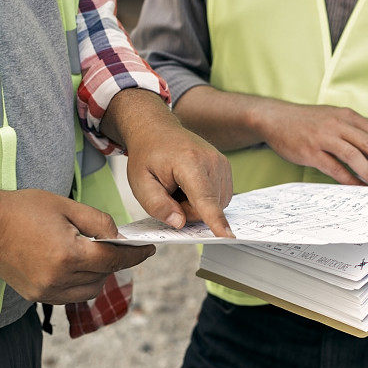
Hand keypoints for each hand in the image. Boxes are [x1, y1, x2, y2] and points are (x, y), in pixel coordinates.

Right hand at [0, 189, 155, 304]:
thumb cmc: (23, 209)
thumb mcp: (67, 205)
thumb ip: (98, 222)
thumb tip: (118, 237)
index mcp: (68, 254)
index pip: (114, 260)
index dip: (135, 255)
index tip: (149, 250)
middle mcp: (58, 278)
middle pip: (103, 276)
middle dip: (114, 261)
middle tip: (116, 245)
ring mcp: (45, 291)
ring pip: (89, 291)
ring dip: (98, 275)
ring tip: (92, 254)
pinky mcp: (36, 296)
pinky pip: (70, 295)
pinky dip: (80, 283)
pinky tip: (74, 265)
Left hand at [102, 89, 233, 236]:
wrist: (157, 131)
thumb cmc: (147, 156)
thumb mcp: (140, 183)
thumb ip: (157, 205)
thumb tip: (180, 223)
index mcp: (189, 162)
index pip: (204, 198)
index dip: (215, 220)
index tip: (227, 236)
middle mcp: (212, 161)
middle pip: (207, 208)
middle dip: (187, 210)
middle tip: (169, 192)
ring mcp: (222, 163)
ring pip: (215, 205)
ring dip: (195, 204)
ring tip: (179, 186)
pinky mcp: (226, 167)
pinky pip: (219, 198)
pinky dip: (204, 198)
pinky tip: (190, 185)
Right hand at [251, 101, 367, 185]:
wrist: (275, 118)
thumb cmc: (306, 121)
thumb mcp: (332, 118)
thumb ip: (351, 132)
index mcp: (346, 115)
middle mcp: (337, 125)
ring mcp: (324, 138)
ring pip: (354, 156)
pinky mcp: (311, 152)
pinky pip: (334, 168)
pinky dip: (348, 178)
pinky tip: (357, 186)